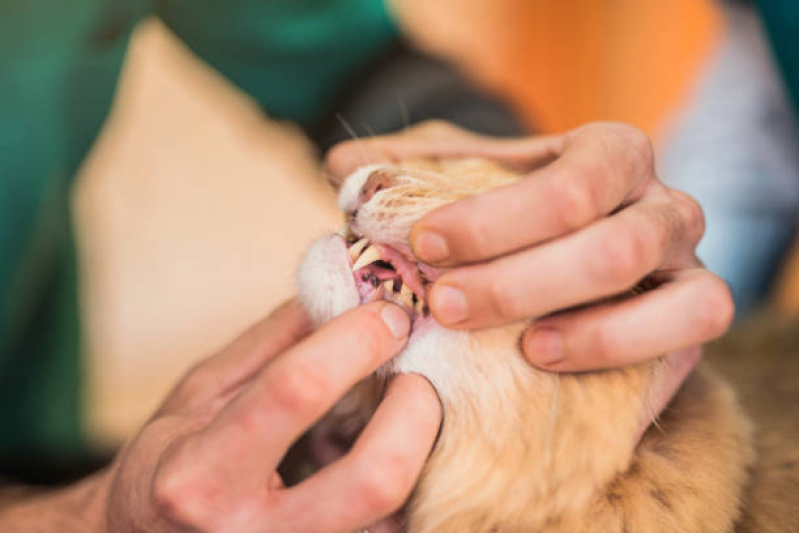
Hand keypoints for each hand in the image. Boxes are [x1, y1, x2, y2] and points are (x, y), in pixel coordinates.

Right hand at [98, 300, 439, 531]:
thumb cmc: (171, 464)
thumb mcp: (202, 392)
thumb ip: (274, 341)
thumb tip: (348, 286)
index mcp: (201, 474)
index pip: (297, 390)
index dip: (356, 339)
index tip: (390, 314)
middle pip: (378, 477)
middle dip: (417, 411)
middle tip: (416, 377)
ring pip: (399, 514)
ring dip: (420, 453)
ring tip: (400, 421)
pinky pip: (395, 529)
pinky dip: (409, 488)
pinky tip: (385, 458)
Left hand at [326, 120, 732, 432]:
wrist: (555, 257)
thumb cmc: (503, 219)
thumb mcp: (455, 182)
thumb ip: (403, 172)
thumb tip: (340, 168)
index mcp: (608, 153)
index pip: (568, 187)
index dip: (494, 223)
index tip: (424, 247)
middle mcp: (662, 203)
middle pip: (613, 248)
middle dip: (521, 284)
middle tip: (446, 305)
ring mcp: (687, 265)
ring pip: (675, 298)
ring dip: (588, 330)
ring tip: (519, 348)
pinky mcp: (693, 319)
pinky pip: (690, 339)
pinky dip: (625, 354)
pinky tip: (552, 362)